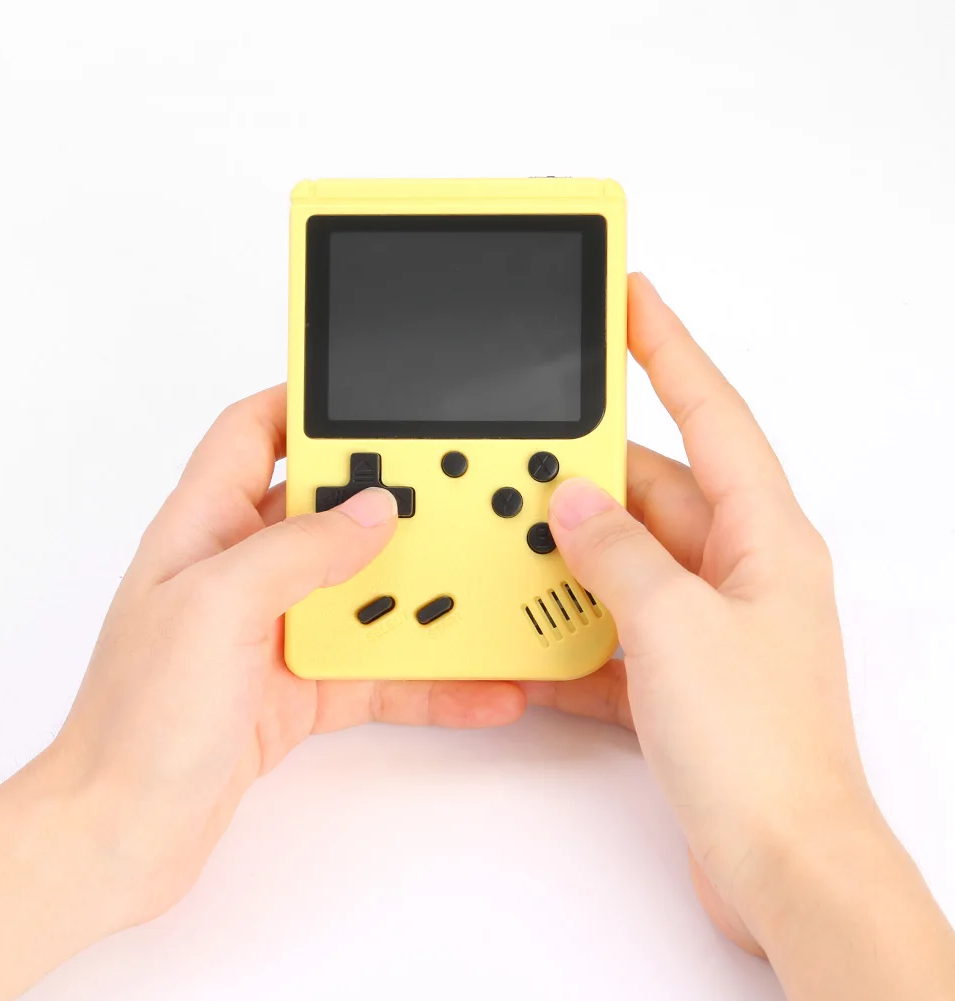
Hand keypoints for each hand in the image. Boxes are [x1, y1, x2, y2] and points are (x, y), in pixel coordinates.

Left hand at [49, 387, 525, 923]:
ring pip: (367, 591)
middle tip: (459, 490)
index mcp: (206, 528)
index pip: (251, 434)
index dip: (304, 403)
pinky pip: (379, 667)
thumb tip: (371, 510)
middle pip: (330, 510)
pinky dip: (428, 676)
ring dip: (425, 595)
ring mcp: (276, 629)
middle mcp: (244, 571)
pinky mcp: (302, 687)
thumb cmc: (136, 721)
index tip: (369, 394)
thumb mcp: (216, 608)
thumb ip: (297, 550)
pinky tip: (477, 685)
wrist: (123, 836)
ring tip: (486, 587)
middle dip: (393, 500)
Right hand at [525, 275, 954, 997]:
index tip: (630, 298)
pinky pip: (615, 621)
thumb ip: (616, 554)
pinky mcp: (680, 673)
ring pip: (626, 558)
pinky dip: (573, 622)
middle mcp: (740, 571)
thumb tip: (572, 502)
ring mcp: (707, 623)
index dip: (669, 348)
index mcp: (764, 538)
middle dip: (588, 475)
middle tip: (527, 453)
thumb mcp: (673, 628)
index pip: (713, 413)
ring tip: (516, 541)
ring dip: (572, 555)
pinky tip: (530, 627)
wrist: (779, 865)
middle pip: (654, 491)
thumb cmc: (760, 751)